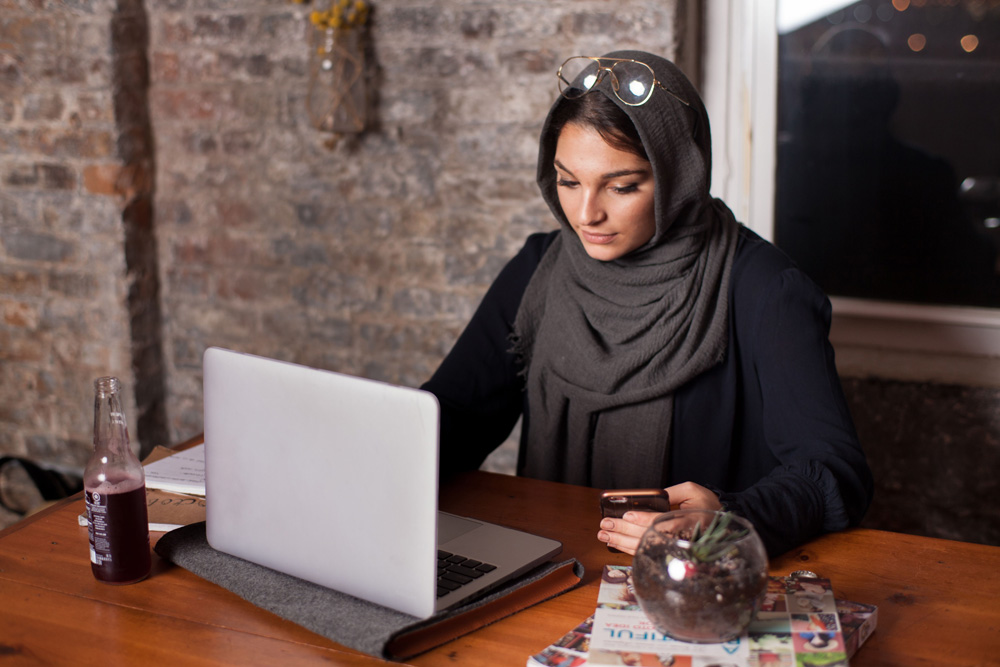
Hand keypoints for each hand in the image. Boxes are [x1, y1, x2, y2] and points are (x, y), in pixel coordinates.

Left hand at [596, 482, 721, 554]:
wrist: (721, 525)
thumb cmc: (706, 505)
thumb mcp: (692, 491)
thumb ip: (671, 493)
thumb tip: (650, 497)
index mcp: (689, 521)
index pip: (662, 523)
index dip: (643, 520)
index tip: (627, 516)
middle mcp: (681, 538)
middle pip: (648, 537)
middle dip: (624, 531)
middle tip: (605, 525)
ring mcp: (674, 549)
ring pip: (645, 548)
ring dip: (622, 542)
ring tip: (604, 535)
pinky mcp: (669, 554)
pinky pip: (647, 553)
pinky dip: (629, 549)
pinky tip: (616, 543)